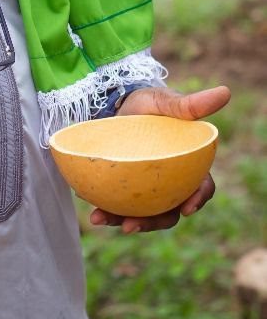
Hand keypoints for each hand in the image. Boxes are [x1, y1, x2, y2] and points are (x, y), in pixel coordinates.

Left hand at [89, 84, 230, 234]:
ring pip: (143, 213)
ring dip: (124, 221)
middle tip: (131, 226)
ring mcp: (148, 188)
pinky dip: (108, 211)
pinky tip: (94, 212)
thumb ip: (189, 103)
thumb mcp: (164, 101)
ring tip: (102, 219)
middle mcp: (171, 181)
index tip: (187, 209)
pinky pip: (120, 205)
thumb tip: (225, 92)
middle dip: (153, 223)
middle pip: (170, 210)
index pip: (201, 186)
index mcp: (189, 163)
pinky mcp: (127, 188)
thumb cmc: (147, 103)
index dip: (198, 199)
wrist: (115, 104)